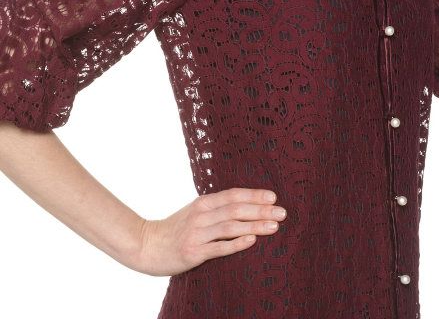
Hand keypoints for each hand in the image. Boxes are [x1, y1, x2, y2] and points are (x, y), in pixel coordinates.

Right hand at [132, 187, 286, 275]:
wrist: (146, 244)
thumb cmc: (175, 228)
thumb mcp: (194, 211)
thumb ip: (215, 207)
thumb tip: (244, 205)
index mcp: (203, 203)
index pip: (233, 195)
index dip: (254, 195)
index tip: (273, 196)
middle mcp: (201, 215)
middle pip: (236, 209)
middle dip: (261, 210)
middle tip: (282, 212)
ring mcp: (197, 233)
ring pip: (231, 227)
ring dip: (254, 226)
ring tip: (274, 226)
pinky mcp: (194, 252)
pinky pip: (219, 247)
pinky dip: (237, 244)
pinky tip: (252, 241)